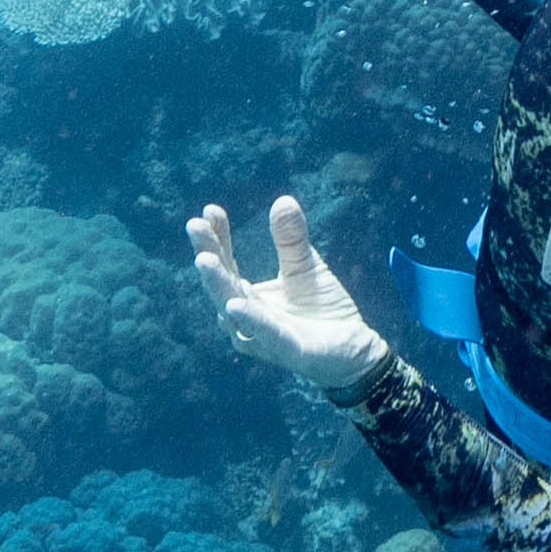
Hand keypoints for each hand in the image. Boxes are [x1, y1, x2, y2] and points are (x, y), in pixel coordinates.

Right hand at [189, 191, 383, 396]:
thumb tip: (283, 199)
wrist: (355, 349)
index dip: (216, 237)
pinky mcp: (289, 352)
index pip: (225, 263)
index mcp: (249, 296)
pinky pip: (266, 336)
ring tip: (205, 259)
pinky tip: (235, 305)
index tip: (210, 210)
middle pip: (221, 283)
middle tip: (195, 226)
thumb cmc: (323, 311)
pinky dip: (251, 321)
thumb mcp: (306, 267)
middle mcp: (247, 318)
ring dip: (219, 285)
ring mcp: (264, 338)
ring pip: (233, 311)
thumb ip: (291, 240)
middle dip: (207, 253)